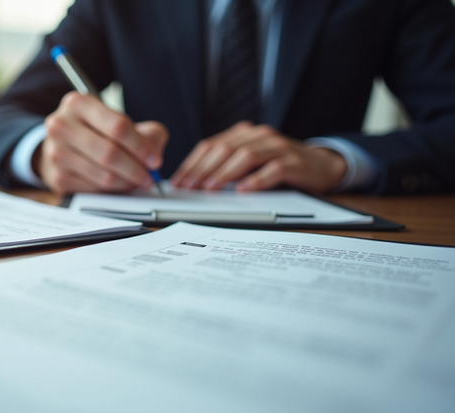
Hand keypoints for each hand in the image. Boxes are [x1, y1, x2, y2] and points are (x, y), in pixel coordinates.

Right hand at [34, 92, 168, 194]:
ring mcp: (56, 152)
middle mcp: (62, 126)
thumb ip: (146, 133)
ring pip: (103, 175)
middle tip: (149, 177)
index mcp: (79, 103)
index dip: (141, 146)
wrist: (60, 144)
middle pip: (109, 153)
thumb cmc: (94, 131)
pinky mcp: (57, 177)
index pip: (118, 126)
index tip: (154, 160)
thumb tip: (154, 155)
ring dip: (127, 183)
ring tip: (137, 181)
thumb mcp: (117, 120)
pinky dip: (112, 191)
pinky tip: (119, 185)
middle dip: (136, 169)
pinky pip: (94, 189)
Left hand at [171, 122, 346, 192]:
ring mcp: (278, 147)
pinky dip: (256, 180)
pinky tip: (243, 190)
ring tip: (210, 188)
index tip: (179, 181)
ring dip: (225, 173)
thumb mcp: (250, 161)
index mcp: (244, 133)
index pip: (211, 145)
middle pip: (225, 149)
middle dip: (203, 169)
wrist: (322, 164)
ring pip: (246, 156)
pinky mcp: (295, 162)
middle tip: (190, 187)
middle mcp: (260, 135)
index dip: (193, 163)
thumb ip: (227, 165)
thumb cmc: (279, 164)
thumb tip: (194, 183)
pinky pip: (273, 169)